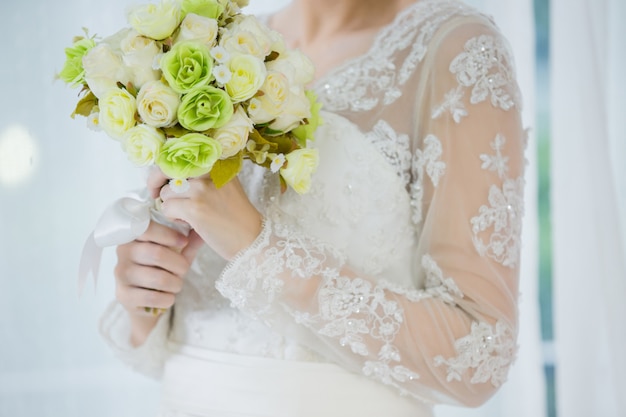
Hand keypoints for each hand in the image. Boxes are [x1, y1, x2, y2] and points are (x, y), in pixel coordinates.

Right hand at [114, 219, 202, 344]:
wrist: (145, 301)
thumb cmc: (161, 270)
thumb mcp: (176, 254)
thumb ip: (188, 242)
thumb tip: (202, 230)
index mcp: (134, 236)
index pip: (146, 228)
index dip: (168, 234)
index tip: (184, 241)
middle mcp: (123, 252)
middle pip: (156, 254)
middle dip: (178, 264)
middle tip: (184, 269)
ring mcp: (121, 274)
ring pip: (158, 278)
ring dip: (175, 283)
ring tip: (177, 284)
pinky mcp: (123, 295)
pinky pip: (153, 297)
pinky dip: (167, 299)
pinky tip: (168, 297)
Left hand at [148, 169, 262, 260]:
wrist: (252, 238)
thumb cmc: (236, 216)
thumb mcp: (224, 186)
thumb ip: (202, 176)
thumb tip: (168, 174)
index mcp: (217, 163)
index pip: (181, 153)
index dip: (166, 165)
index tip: (162, 177)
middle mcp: (209, 172)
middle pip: (167, 167)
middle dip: (155, 180)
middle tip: (154, 193)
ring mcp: (202, 189)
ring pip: (166, 192)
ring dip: (170, 205)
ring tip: (187, 215)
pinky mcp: (195, 208)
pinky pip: (167, 208)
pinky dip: (173, 218)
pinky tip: (190, 223)